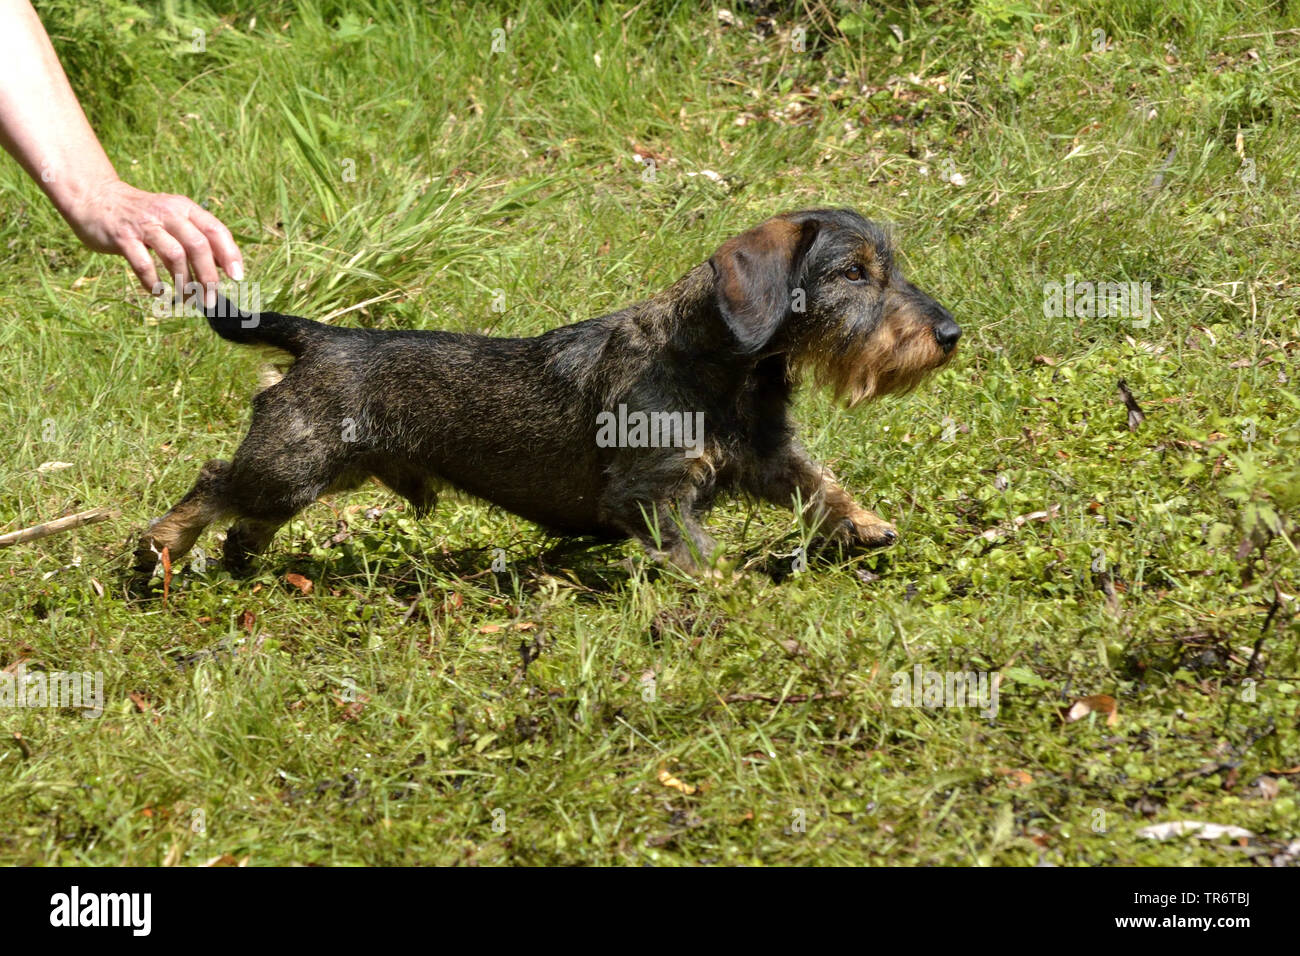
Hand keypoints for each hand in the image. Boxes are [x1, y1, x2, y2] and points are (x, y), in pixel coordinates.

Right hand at [64, 178, 243, 299]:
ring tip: (187, 299)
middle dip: (208, 277)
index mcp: (185, 208)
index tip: (237, 278)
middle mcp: (168, 213)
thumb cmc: (143, 216)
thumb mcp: (173, 218)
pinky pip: (144, 264)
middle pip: (198, 245)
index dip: (230, 255)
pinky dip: (154, 283)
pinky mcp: (123, 237)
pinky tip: (158, 292)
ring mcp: (144, 224)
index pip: (216, 230)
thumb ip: (198, 237)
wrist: (95, 197)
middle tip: (210, 299)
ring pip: (174, 256)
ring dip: (184, 283)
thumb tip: (224, 266)